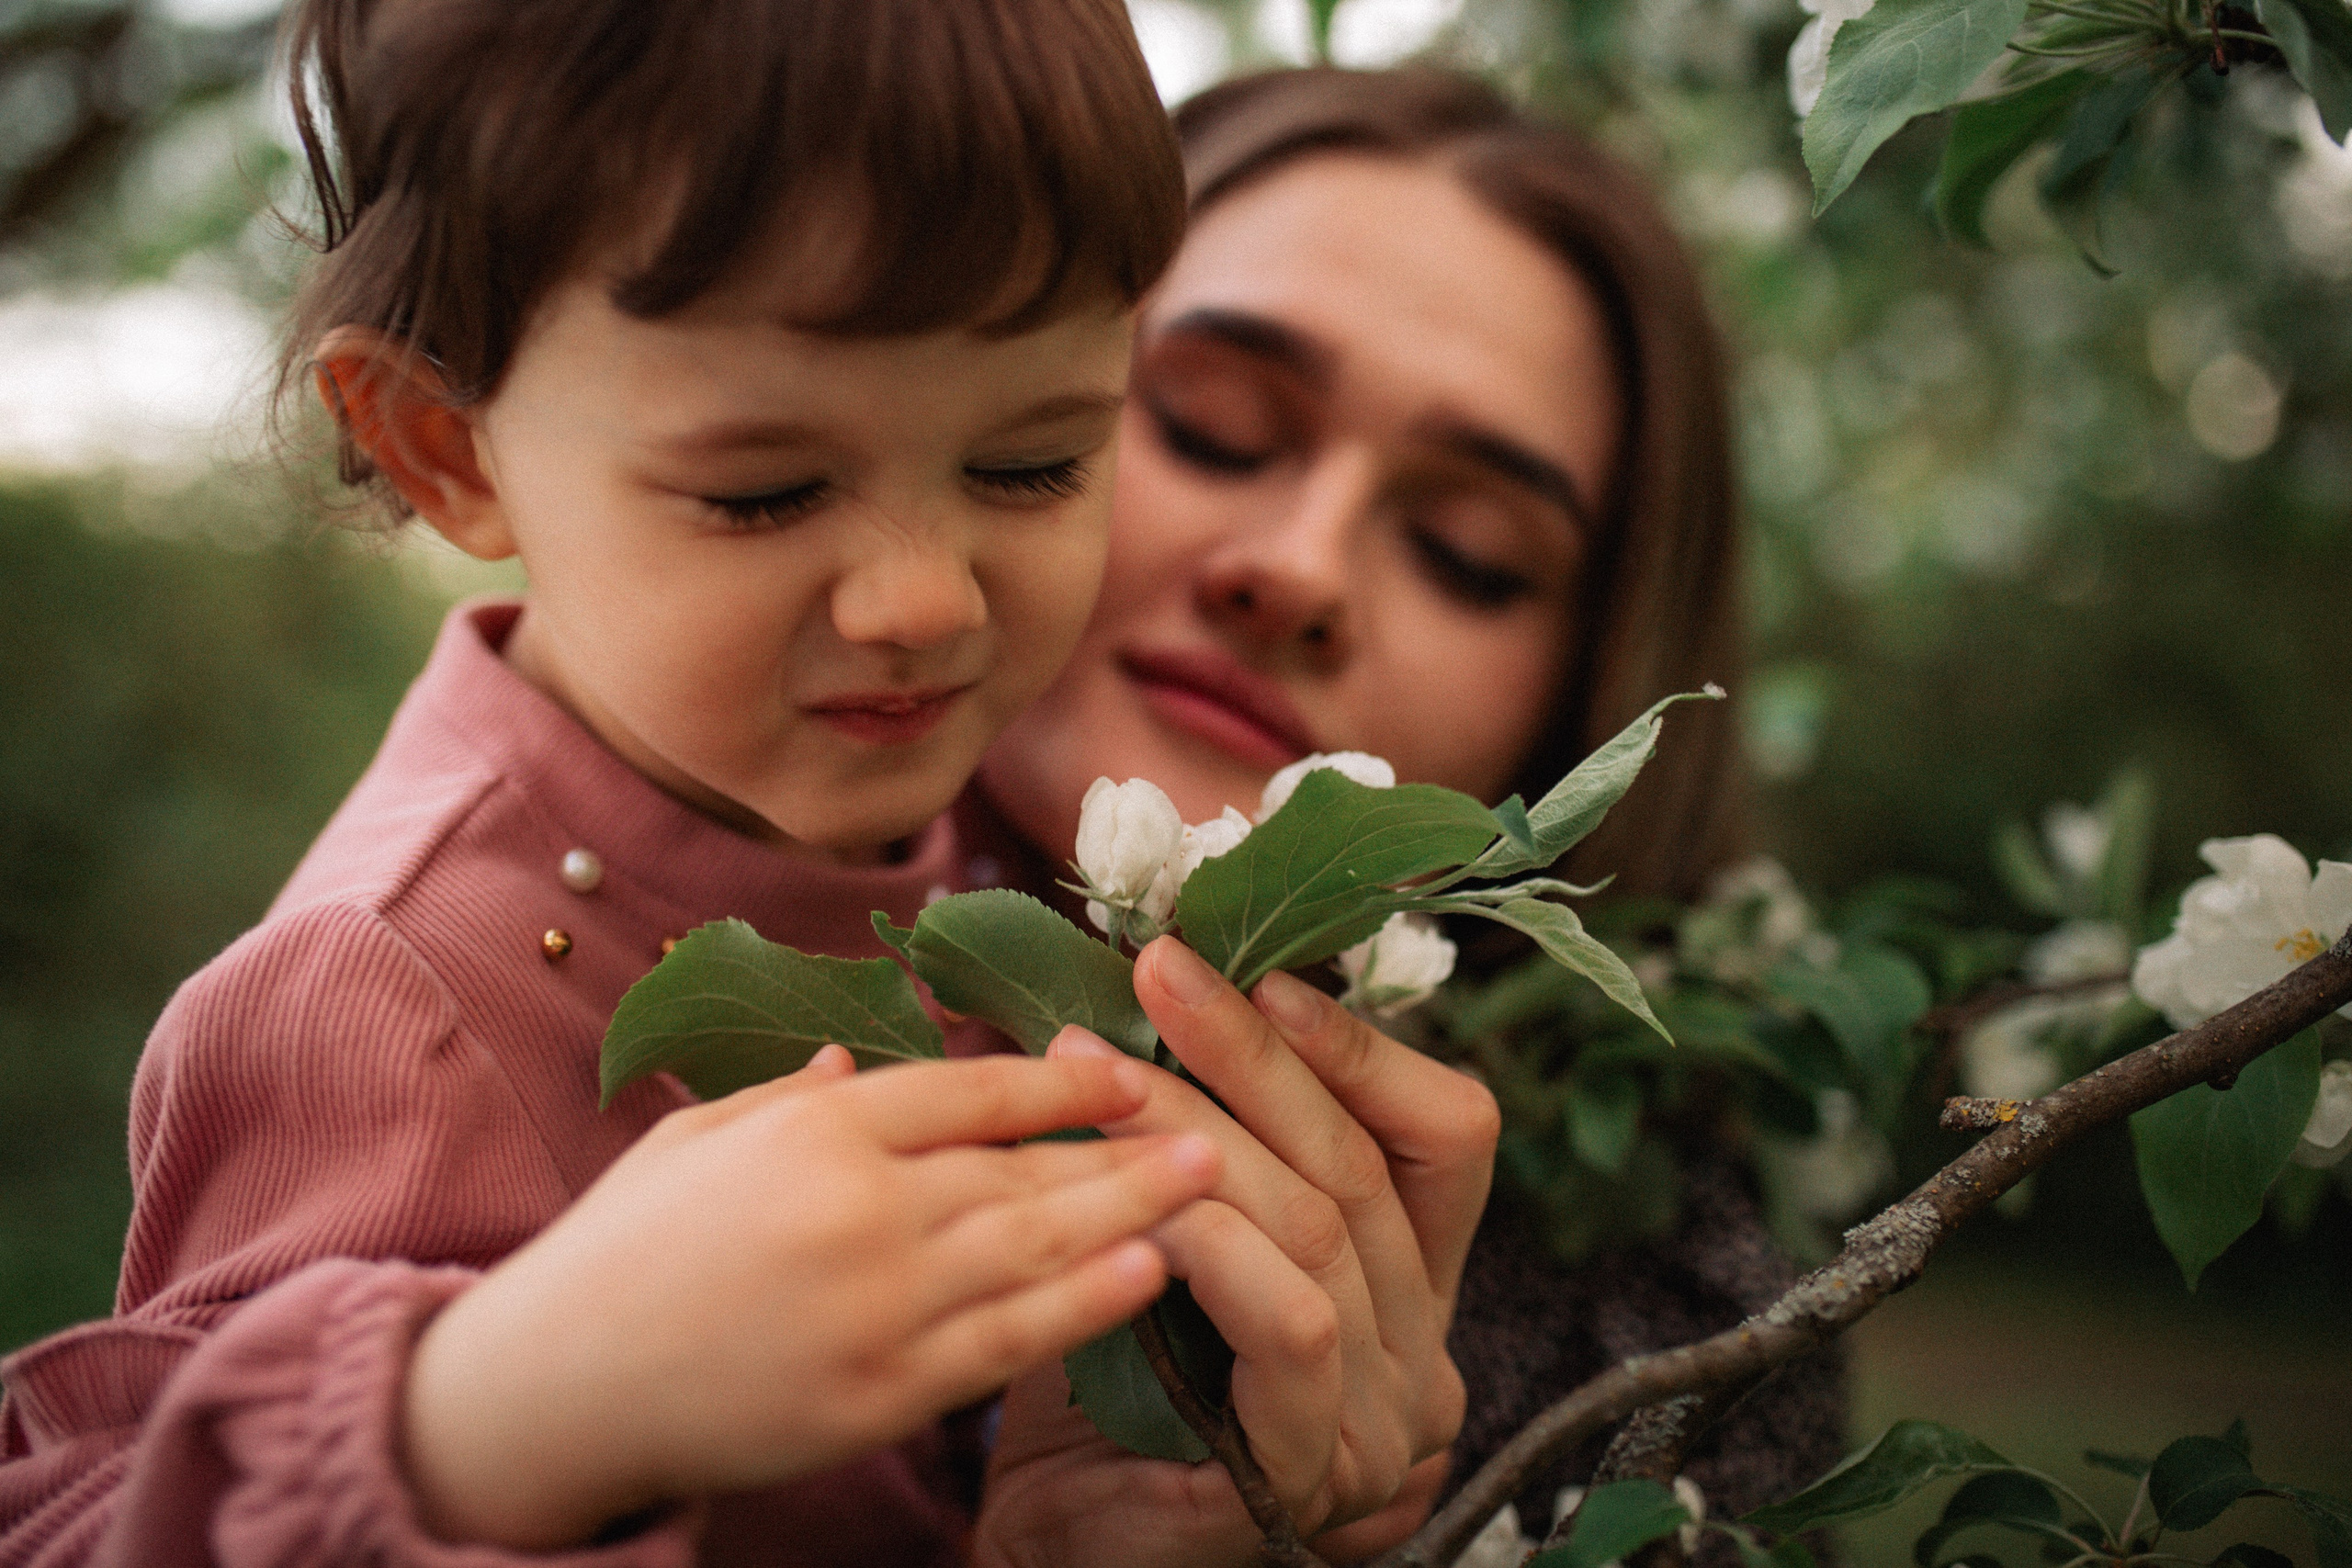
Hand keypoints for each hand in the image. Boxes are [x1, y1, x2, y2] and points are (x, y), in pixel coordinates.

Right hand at [399, 1047, 1220, 1549]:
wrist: (551, 1390)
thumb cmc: (622, 1247)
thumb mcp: (699, 1137)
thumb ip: (796, 1098)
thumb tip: (867, 1061)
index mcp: (812, 1129)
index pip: (967, 1090)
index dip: (1058, 1079)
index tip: (1129, 1067)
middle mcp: (853, 1208)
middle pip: (1020, 1168)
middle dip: (1125, 1147)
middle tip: (1216, 1124)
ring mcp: (870, 1307)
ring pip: (1029, 1248)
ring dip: (1130, 1214)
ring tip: (1212, 1185)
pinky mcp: (875, 1395)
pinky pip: (1002, 1343)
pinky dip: (1081, 1306)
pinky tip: (1142, 1274)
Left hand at [974, 937, 1500, 1565]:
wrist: (1051, 1542)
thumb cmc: (1097, 1379)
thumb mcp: (1156, 1225)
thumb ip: (1170, 1130)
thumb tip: (1112, 985)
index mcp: (1406, 1276)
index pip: (1447, 1135)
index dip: (1364, 1048)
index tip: (1262, 974)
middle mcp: (1419, 1346)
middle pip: (1362, 1163)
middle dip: (1252, 1054)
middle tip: (1157, 971)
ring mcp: (1384, 1419)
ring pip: (1320, 1229)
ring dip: (1201, 1133)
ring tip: (1099, 1073)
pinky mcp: (1322, 1469)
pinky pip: (1294, 1324)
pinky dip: (1213, 1247)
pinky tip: (1133, 1204)